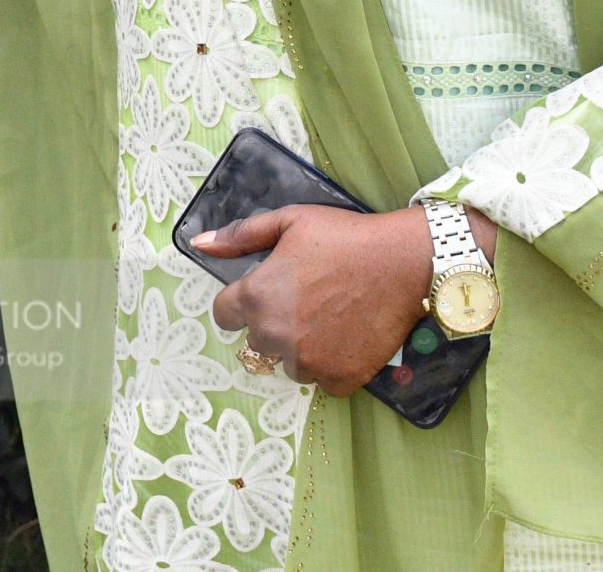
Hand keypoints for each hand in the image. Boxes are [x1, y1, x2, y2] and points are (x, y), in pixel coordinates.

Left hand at [197, 204, 471, 395]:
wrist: (403, 262)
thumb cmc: (344, 237)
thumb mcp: (288, 221)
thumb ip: (240, 236)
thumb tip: (199, 244)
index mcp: (257, 297)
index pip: (224, 314)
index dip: (242, 301)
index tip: (267, 291)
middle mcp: (275, 335)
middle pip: (258, 340)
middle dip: (274, 323)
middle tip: (307, 299)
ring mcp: (308, 361)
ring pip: (290, 363)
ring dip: (301, 348)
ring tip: (330, 318)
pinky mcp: (339, 379)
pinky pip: (323, 381)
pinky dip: (332, 364)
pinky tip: (348, 337)